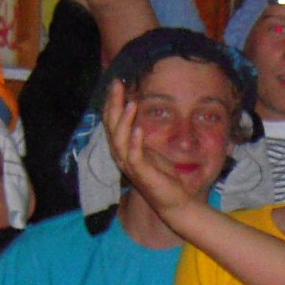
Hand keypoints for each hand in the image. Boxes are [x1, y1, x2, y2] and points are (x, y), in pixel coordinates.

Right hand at [103, 82, 198, 218]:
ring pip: (119, 140)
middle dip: (114, 104)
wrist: (173, 201)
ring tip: (132, 104)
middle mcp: (121, 156)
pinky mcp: (142, 174)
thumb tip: (137, 112)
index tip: (118, 83)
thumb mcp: (149, 150)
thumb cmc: (162, 176)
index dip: (113, 102)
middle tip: (118, 84)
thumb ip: (139, 134)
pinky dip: (135, 142)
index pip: (112, 122)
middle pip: (111, 127)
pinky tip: (139, 129)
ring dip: (124, 121)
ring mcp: (130, 166)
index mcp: (123, 149)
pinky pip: (134, 156)